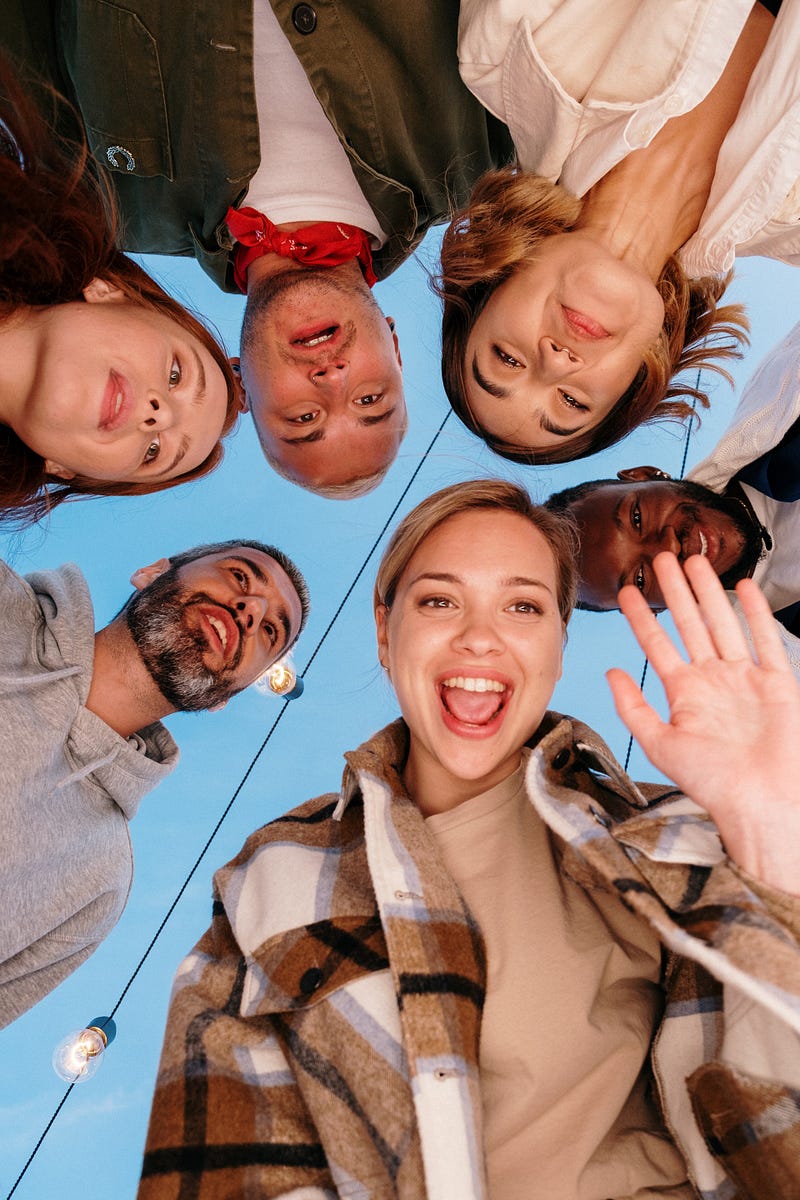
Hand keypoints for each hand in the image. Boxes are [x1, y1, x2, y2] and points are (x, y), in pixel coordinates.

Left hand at [607, 552, 799, 894]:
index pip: (657, 645)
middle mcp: (713, 681)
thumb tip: (611, 673)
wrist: (760, 801)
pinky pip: (765, 640)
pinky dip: (755, 613)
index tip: (627, 591)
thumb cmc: (713, 783)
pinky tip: (743, 588)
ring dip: (709, 592)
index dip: (641, 618)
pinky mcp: (777, 683)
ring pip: (723, 623)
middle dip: (675, 591)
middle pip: (690, 624)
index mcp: (685, 694)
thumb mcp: (659, 744)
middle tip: (661, 558)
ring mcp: (744, 678)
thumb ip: (633, 708)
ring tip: (695, 561)